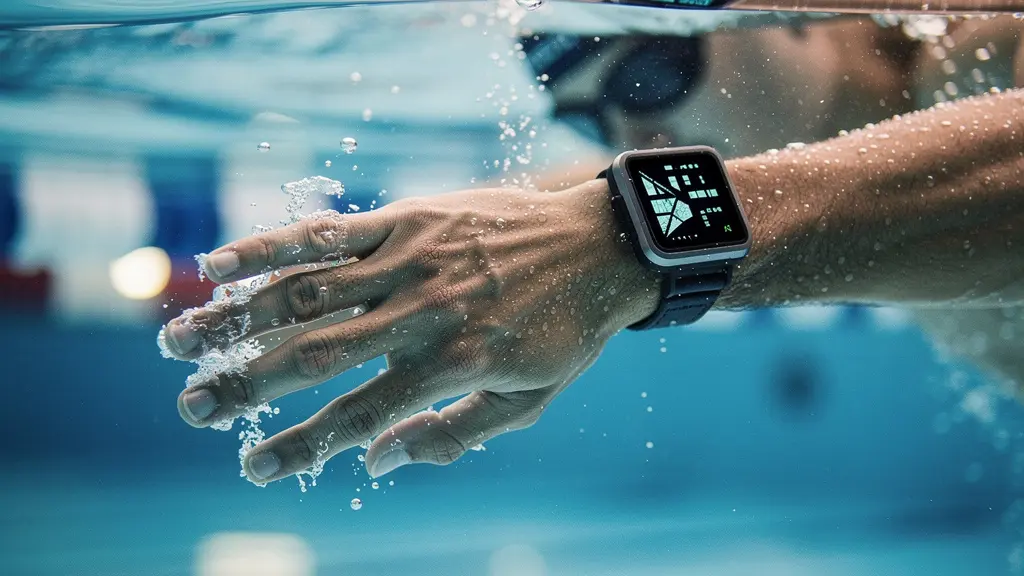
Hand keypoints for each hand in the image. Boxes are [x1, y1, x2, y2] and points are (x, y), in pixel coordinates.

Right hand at [162, 180, 658, 481]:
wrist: (599, 245)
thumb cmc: (562, 332)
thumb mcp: (525, 401)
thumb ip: (450, 435)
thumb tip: (373, 463)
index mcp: (449, 365)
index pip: (356, 416)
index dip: (299, 445)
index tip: (251, 467)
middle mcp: (420, 314)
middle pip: (314, 354)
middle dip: (245, 384)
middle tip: (191, 408)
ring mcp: (409, 261)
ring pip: (307, 291)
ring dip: (236, 318)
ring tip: (177, 339)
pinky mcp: (407, 220)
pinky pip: (332, 232)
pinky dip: (273, 246)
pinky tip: (220, 262)